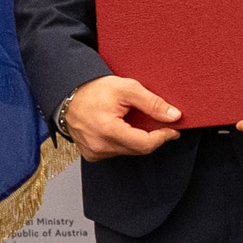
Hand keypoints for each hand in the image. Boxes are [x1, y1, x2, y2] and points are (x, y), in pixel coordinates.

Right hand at [62, 73, 181, 159]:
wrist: (69, 95)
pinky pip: (116, 152)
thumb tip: (173, 116)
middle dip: (152, 137)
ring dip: (137, 139)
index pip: (145, 144)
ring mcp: (94, 152)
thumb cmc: (94, 90)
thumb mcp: (127, 88)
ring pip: (128, 151)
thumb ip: (152, 103)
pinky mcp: (91, 154)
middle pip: (138, 149)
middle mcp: (99, 145)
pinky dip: (123, 142)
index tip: (172, 129)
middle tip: (158, 123)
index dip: (163, 137)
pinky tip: (120, 128)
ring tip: (133, 121)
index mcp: (107, 130)